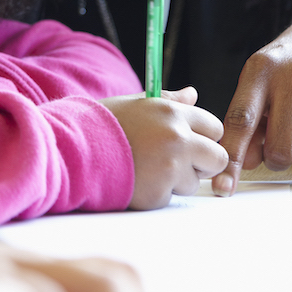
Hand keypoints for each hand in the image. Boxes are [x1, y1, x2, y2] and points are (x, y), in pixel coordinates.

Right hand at [101, 87, 226, 208]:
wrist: (73, 150)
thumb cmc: (102, 124)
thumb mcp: (136, 104)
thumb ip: (169, 101)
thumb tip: (193, 94)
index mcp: (173, 113)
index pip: (214, 127)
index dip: (202, 136)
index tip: (186, 141)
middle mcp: (177, 139)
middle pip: (218, 158)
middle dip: (202, 163)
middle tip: (175, 161)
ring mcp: (170, 168)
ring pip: (194, 182)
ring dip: (176, 180)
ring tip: (146, 168)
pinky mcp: (159, 193)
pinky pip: (170, 197)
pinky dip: (156, 193)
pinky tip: (136, 179)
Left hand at [212, 16, 291, 196]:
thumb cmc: (288, 70)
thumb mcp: (259, 83)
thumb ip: (248, 123)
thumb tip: (244, 164)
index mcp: (261, 70)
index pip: (241, 120)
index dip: (231, 158)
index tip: (223, 187)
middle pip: (280, 148)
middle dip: (278, 159)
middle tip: (282, 146)